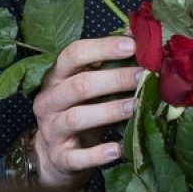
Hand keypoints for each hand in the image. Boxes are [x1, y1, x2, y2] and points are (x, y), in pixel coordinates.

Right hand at [32, 35, 142, 188]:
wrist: (55, 157)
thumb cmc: (78, 110)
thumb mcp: (88, 84)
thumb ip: (108, 63)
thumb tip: (137, 33)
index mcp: (56, 76)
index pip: (73, 54)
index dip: (102, 47)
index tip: (132, 45)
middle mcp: (48, 100)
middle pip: (78, 85)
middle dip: (114, 79)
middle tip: (144, 77)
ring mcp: (50, 130)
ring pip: (76, 118)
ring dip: (109, 111)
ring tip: (136, 106)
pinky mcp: (58, 157)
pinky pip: (76, 156)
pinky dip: (97, 153)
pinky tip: (118, 149)